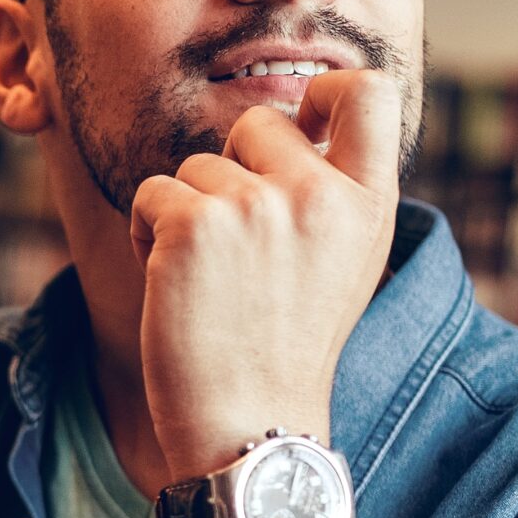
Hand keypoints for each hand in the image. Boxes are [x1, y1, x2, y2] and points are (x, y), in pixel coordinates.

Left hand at [128, 69, 401, 479]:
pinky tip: (173, 287)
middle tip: (236, 249)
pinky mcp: (193, 224)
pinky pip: (150, 194)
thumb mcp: (342, 264)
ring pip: (195, 167)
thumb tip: (300, 122)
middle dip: (231, 171)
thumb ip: (331, 194)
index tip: (304, 120)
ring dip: (185, 215)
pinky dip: (146, 234)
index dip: (329, 88)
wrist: (250, 428)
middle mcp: (319, 196)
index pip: (371, 94)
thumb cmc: (284, 350)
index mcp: (368, 206)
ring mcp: (256, 206)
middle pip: (257, 123)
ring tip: (210, 284)